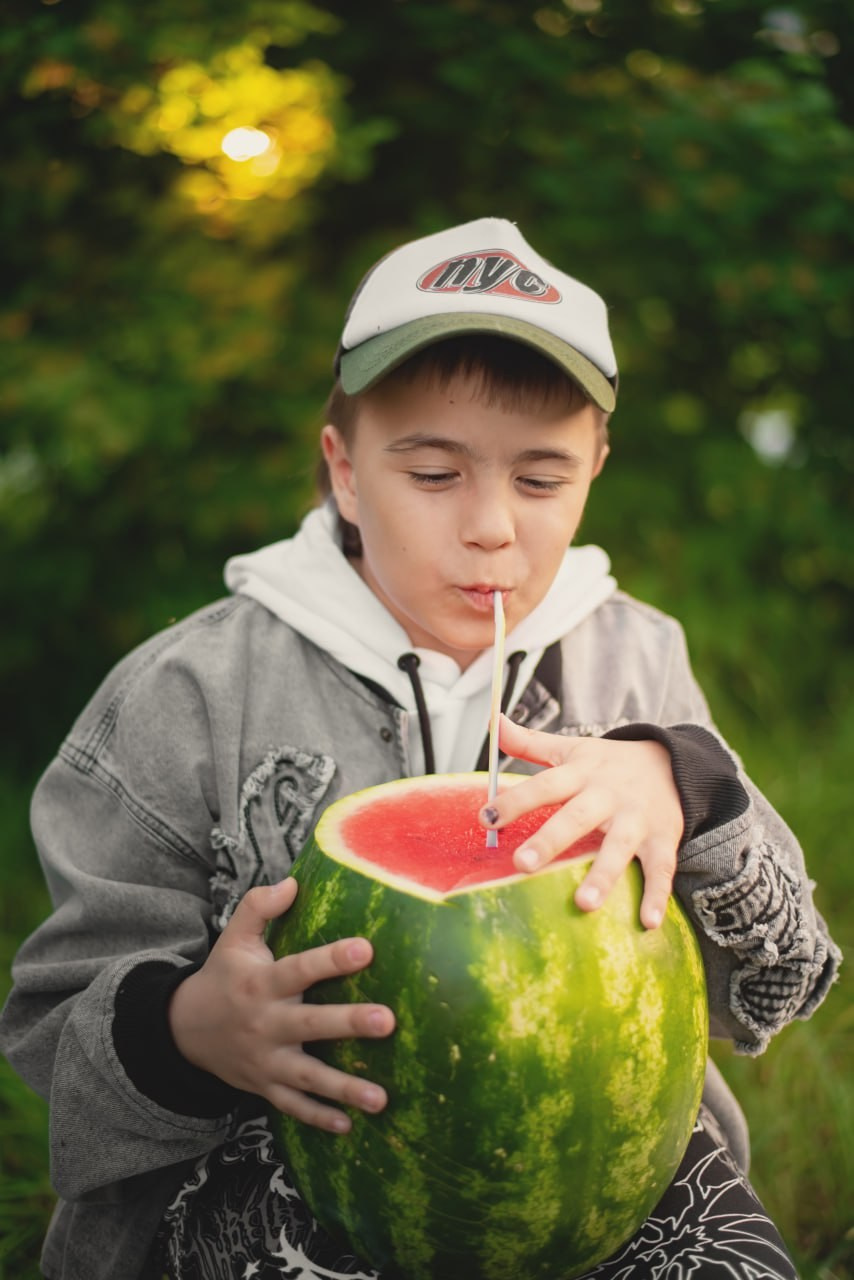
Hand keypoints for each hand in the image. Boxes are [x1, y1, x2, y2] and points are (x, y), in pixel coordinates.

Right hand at [168, 878, 394, 1132]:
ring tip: (382, 1099)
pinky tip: (350, 1126)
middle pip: (311, 1024)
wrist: (183, 1031)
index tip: (366, 948)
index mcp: (261, 983)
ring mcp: (265, 1061)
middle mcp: (266, 1024)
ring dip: (344, 1089)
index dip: (331, 959)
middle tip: (387, 1021)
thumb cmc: (223, 976)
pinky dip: (318, 1119)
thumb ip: (259, 906)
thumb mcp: (233, 937)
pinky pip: (293, 1107)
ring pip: (309, 1078)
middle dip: (348, 1024)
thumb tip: (293, 882)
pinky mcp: (265, 1087)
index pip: (300, 969)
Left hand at [480, 715, 683, 929]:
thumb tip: (493, 721)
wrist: (673, 763)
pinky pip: (661, 868)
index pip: (545, 785)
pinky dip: (657, 895)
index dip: (516, 800)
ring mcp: (637, 818)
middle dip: (550, 841)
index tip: (487, 818)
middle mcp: (607, 795)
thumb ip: (529, 742)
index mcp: (582, 773)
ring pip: (619, 847)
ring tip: (583, 904)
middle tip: (521, 865)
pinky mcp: (663, 839)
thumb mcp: (571, 748)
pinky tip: (646, 922)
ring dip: (603, 875)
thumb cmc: (609, 763)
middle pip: (577, 817)